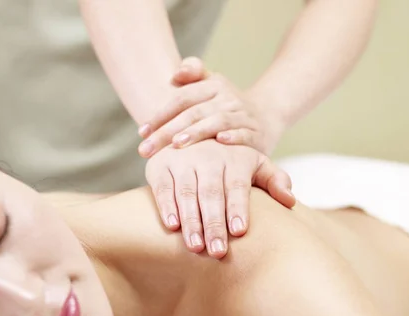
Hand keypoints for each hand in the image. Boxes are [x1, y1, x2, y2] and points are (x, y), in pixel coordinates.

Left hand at [137, 57, 284, 156]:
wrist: (267, 116)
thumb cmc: (226, 104)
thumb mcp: (210, 85)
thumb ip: (192, 73)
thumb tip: (176, 74)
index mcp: (213, 85)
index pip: (181, 99)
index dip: (160, 115)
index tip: (141, 133)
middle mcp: (228, 98)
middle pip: (193, 113)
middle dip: (168, 132)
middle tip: (147, 149)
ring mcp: (243, 116)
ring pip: (217, 122)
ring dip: (197, 132)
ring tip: (177, 144)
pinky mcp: (257, 134)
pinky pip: (245, 134)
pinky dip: (234, 137)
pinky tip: (220, 142)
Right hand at [145, 140, 294, 257]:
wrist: (190, 130)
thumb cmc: (229, 158)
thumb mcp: (254, 162)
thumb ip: (274, 179)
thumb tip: (291, 201)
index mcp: (233, 158)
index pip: (236, 185)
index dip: (237, 207)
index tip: (239, 231)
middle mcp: (207, 157)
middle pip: (211, 193)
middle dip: (214, 223)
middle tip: (218, 251)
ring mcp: (182, 160)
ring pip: (186, 193)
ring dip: (191, 221)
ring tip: (196, 246)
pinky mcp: (160, 166)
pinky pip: (162, 188)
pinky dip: (166, 206)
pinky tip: (172, 226)